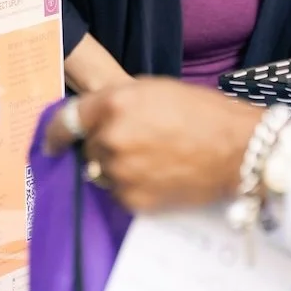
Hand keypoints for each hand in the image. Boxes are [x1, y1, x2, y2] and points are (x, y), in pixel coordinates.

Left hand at [45, 77, 261, 213]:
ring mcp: (122, 172)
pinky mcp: (134, 200)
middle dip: (105, 146)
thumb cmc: (202, 113)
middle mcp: (112, 138)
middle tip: (137, 143)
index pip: (67, 120)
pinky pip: (120, 194)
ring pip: (103, 173)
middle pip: (90, 148)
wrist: (239, 150)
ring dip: (118, 168)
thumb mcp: (153, 91)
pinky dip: (133, 187)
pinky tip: (160, 176)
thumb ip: (117, 105)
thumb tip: (94, 123)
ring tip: (153, 160)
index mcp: (114, 103)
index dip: (55, 133)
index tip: (52, 143)